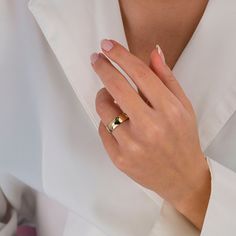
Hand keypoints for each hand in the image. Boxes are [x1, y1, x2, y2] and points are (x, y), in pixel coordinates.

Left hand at [90, 39, 210, 228]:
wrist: (182, 177)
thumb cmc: (183, 138)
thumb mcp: (183, 106)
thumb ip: (166, 78)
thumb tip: (153, 52)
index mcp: (169, 111)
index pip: (139, 74)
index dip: (121, 56)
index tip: (108, 46)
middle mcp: (150, 127)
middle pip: (116, 88)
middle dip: (103, 68)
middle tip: (96, 59)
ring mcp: (132, 145)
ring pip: (104, 109)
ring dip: (103, 97)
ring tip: (112, 97)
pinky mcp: (119, 159)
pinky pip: (103, 130)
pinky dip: (106, 120)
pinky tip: (117, 122)